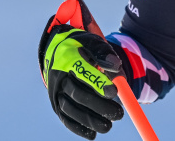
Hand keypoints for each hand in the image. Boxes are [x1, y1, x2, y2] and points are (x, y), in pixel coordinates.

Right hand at [38, 17, 127, 138]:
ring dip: (90, 120)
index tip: (114, 92)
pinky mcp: (55, 104)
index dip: (98, 83)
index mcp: (68, 58)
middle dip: (99, 105)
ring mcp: (55, 92)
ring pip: (71, 109)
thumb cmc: (82, 48)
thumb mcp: (93, 43)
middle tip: (119, 114)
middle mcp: (58, 77)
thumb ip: (104, 52)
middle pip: (77, 94)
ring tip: (108, 126)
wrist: (60, 52)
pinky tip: (92, 134)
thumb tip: (116, 66)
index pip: (83, 72)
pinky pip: (65, 118)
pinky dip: (78, 128)